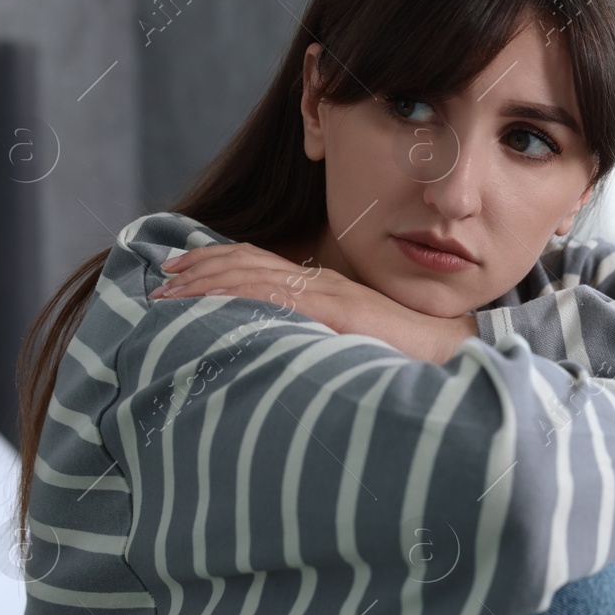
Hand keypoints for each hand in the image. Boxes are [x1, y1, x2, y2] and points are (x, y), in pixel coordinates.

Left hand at [150, 242, 478, 363]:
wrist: (453, 349)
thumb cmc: (409, 353)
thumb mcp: (353, 340)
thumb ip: (322, 337)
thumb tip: (287, 352)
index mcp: (324, 286)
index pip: (260, 263)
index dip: (216, 262)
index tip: (179, 271)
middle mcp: (321, 280)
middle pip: (247, 262)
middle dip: (199, 268)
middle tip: (160, 279)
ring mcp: (328, 292)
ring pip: (253, 275)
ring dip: (205, 283)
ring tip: (168, 294)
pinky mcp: (336, 309)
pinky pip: (276, 296)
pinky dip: (236, 295)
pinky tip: (209, 303)